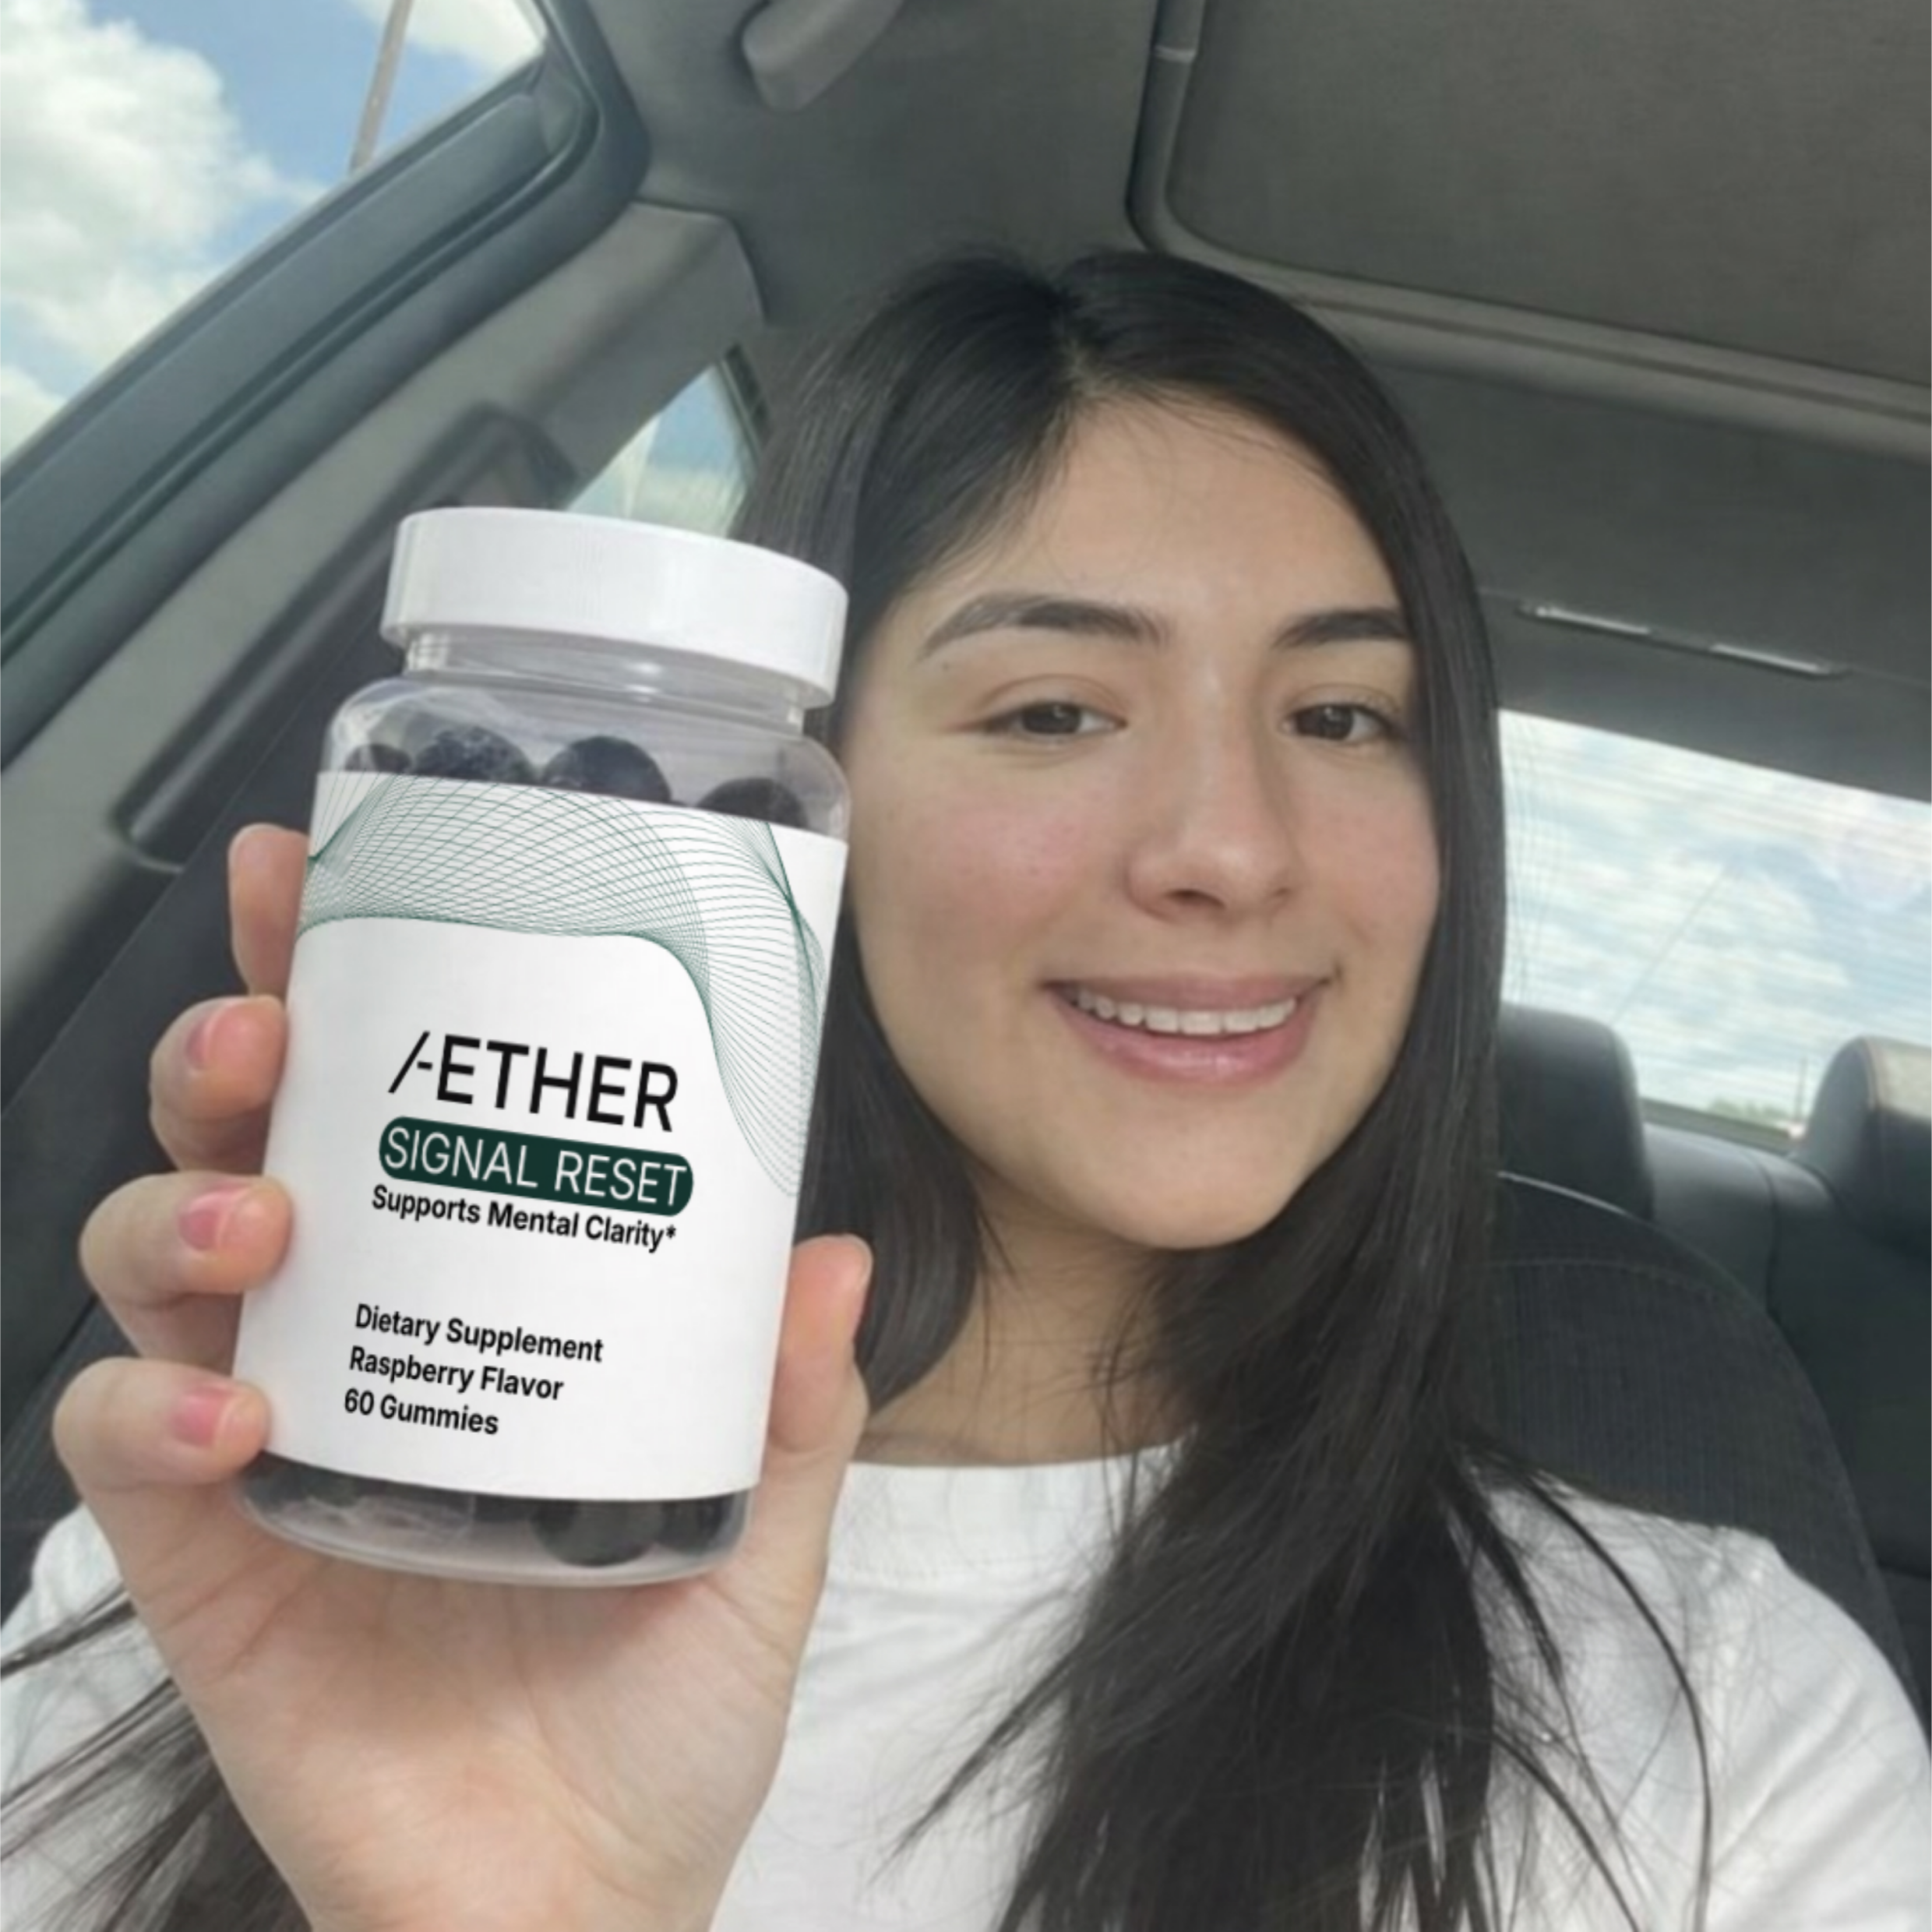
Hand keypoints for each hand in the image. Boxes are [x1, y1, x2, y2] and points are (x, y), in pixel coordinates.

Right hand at [59, 826, 870, 1931]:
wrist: (578, 1892)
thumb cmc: (662, 1697)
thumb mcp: (759, 1527)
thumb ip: (790, 1401)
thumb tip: (832, 1254)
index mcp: (482, 1292)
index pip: (395, 1101)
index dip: (342, 980)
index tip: (323, 879)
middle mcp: (364, 1333)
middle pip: (247, 1141)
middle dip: (234, 1052)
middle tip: (273, 1026)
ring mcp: (268, 1435)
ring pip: (152, 1258)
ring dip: (180, 1204)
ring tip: (262, 1217)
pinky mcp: (202, 1554)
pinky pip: (118, 1441)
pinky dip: (148, 1410)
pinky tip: (233, 1415)